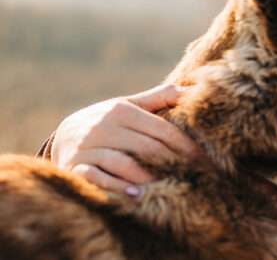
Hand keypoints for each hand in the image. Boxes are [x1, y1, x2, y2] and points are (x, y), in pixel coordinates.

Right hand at [51, 84, 200, 193]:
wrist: (63, 136)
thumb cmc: (108, 121)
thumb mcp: (129, 105)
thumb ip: (159, 97)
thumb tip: (193, 90)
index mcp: (122, 110)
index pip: (164, 130)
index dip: (188, 147)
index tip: (206, 160)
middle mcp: (104, 127)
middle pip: (149, 148)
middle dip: (175, 164)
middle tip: (196, 178)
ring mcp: (87, 148)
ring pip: (124, 163)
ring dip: (149, 177)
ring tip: (171, 187)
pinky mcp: (75, 167)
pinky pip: (98, 178)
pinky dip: (117, 186)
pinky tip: (136, 194)